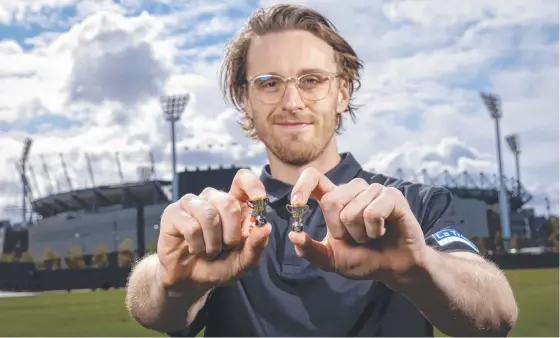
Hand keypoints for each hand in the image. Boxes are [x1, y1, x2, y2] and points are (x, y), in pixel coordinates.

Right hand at [157, 169, 271, 290]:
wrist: (190, 281)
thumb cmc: (218, 266)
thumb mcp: (243, 261)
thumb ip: (256, 245)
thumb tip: (266, 227)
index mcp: (233, 204)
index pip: (242, 179)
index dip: (252, 185)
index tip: (259, 199)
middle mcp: (212, 198)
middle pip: (228, 202)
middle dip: (231, 233)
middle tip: (225, 247)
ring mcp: (191, 203)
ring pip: (209, 215)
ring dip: (213, 242)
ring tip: (209, 251)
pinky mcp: (173, 213)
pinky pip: (191, 227)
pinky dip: (197, 245)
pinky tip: (194, 249)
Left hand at [288, 168, 427, 282]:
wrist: (394, 268)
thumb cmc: (363, 259)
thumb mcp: (331, 259)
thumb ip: (310, 250)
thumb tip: (293, 235)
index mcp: (335, 198)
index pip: (314, 178)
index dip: (302, 187)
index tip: (296, 205)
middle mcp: (353, 190)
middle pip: (331, 201)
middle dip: (339, 229)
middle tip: (355, 238)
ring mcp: (373, 190)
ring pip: (352, 211)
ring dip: (360, 234)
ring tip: (371, 236)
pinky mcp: (392, 196)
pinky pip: (373, 212)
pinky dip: (375, 230)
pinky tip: (383, 231)